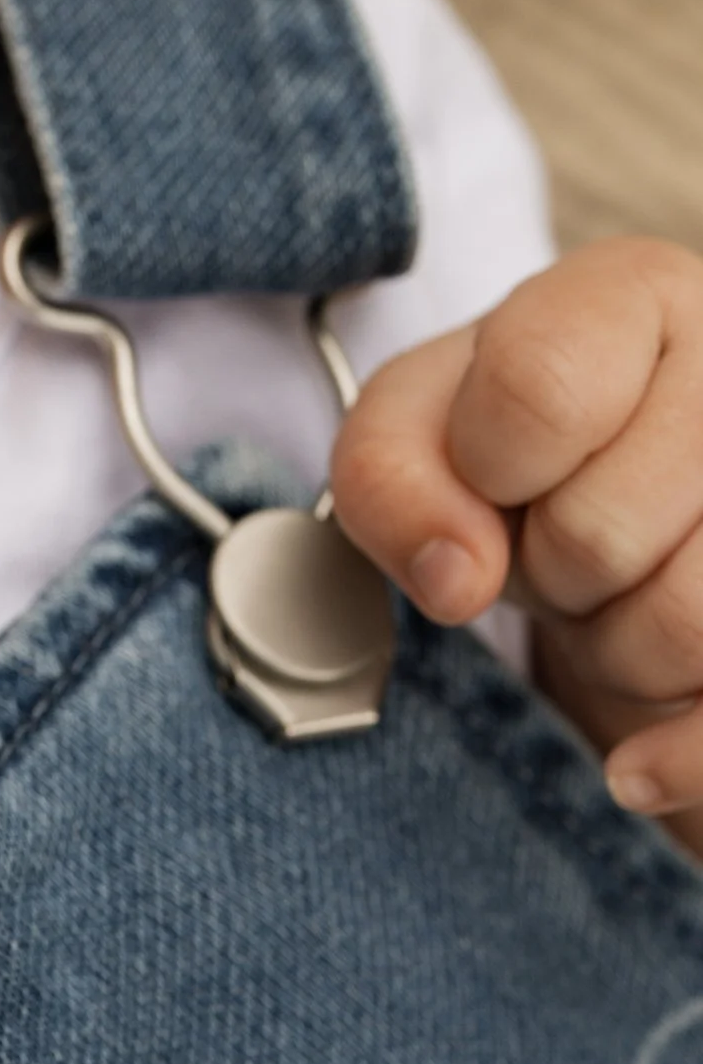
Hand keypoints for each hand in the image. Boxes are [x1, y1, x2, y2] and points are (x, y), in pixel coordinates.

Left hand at [331, 240, 702, 841]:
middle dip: (550, 575)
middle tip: (570, 552)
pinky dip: (677, 759)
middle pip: (600, 534)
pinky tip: (635, 767)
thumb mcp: (417, 435)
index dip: (486, 467)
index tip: (501, 478)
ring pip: (685, 626)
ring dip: (618, 654)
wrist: (635, 500)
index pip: (537, 391)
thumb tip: (456, 577)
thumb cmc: (523, 455)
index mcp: (637, 296)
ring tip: (626, 602)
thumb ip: (391, 480)